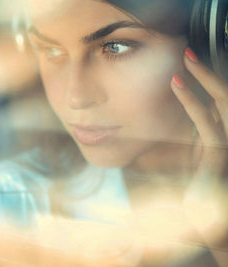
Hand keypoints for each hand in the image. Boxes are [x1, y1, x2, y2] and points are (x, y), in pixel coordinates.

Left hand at [171, 47, 227, 248]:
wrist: (191, 220)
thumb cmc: (177, 192)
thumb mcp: (164, 163)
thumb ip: (158, 147)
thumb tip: (135, 135)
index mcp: (211, 137)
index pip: (211, 101)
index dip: (201, 80)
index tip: (181, 63)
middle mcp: (221, 137)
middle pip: (221, 96)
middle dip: (206, 72)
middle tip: (186, 50)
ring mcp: (222, 145)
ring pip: (221, 102)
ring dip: (204, 77)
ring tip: (186, 57)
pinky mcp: (218, 155)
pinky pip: (207, 122)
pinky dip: (192, 100)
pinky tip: (177, 84)